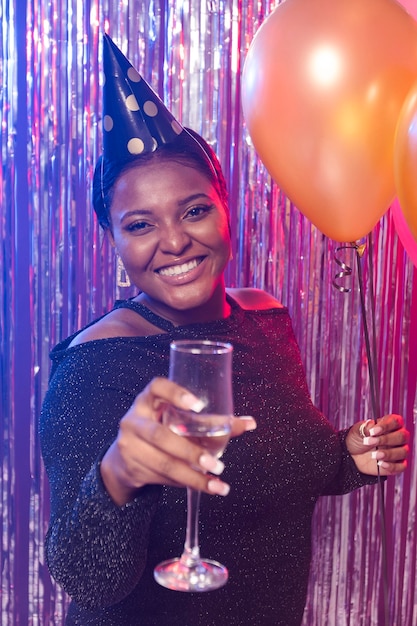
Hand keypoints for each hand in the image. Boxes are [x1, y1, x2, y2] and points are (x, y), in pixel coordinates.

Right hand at [100, 377, 256, 505]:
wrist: (125, 458)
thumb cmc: (161, 428)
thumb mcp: (178, 419)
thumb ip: (212, 421)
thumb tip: (250, 423)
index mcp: (148, 399)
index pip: (157, 387)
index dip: (176, 394)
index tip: (198, 405)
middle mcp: (135, 419)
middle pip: (160, 435)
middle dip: (190, 451)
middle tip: (217, 464)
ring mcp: (130, 444)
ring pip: (163, 462)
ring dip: (192, 476)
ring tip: (216, 482)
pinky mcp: (132, 467)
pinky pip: (161, 477)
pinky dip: (186, 483)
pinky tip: (204, 486)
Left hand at [346, 414, 408, 476]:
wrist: (352, 456)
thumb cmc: (358, 440)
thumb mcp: (357, 432)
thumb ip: (365, 428)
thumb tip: (371, 424)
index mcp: (390, 424)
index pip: (396, 421)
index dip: (386, 426)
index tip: (373, 431)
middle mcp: (398, 436)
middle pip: (402, 436)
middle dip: (385, 439)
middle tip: (370, 442)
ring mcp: (399, 451)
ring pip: (403, 451)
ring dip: (388, 454)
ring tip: (374, 455)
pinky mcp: (398, 464)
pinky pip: (402, 466)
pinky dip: (392, 466)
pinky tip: (381, 464)